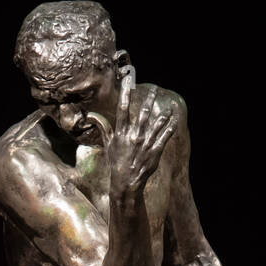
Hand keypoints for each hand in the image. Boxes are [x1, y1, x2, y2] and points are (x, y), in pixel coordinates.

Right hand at [104, 71, 175, 195]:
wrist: (126, 183)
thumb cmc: (116, 163)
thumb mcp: (108, 145)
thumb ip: (103, 127)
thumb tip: (91, 116)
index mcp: (121, 133)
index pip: (123, 110)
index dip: (125, 94)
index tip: (128, 82)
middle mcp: (134, 136)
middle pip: (143, 113)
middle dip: (149, 99)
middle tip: (154, 89)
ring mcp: (145, 144)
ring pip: (157, 124)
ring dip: (164, 113)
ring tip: (169, 105)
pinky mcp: (154, 151)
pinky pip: (165, 136)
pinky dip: (171, 127)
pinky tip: (174, 119)